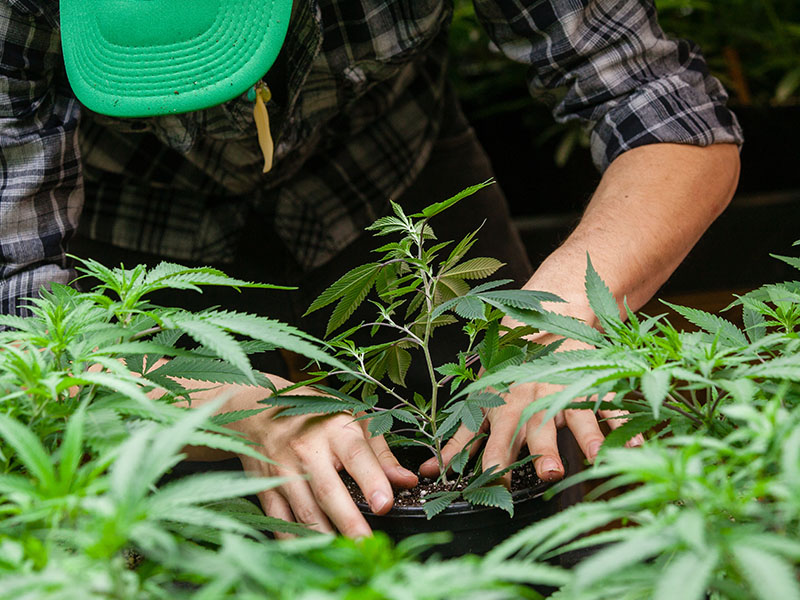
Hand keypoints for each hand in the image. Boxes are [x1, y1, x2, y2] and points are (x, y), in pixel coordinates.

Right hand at [234, 383, 417, 537]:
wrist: (260, 410)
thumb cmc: (317, 416)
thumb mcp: (354, 421)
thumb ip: (381, 454)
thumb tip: (408, 482)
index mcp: (336, 429)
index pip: (356, 456)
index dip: (372, 481)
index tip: (385, 505)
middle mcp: (308, 450)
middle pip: (328, 490)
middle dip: (349, 522)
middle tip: (367, 546)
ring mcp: (283, 470)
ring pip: (304, 510)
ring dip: (325, 537)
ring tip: (345, 557)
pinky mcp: (266, 487)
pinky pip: (280, 519)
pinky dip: (295, 540)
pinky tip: (312, 554)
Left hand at [419, 339, 641, 484]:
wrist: (544, 317)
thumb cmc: (506, 370)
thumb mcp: (481, 401)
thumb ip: (460, 440)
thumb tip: (428, 472)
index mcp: (503, 406)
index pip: (493, 437)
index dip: (489, 460)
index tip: (488, 483)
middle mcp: (532, 399)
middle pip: (536, 426)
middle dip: (541, 449)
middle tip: (548, 473)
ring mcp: (563, 389)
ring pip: (576, 412)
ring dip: (587, 436)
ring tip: (598, 457)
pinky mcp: (590, 381)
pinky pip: (610, 403)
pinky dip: (625, 423)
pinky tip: (639, 443)